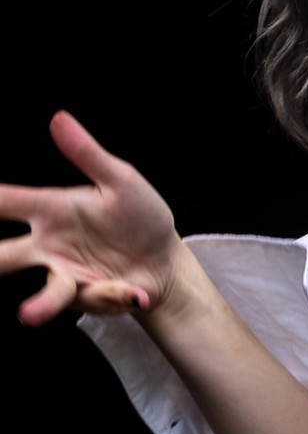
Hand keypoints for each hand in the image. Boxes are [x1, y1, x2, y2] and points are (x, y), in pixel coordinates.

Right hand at [0, 112, 183, 324]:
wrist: (167, 260)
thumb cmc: (138, 217)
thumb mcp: (120, 180)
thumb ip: (88, 154)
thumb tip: (58, 119)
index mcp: (50, 210)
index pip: (5, 202)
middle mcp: (48, 246)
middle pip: (4, 257)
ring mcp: (66, 275)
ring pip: (46, 291)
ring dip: (41, 304)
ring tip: (28, 315)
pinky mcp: (89, 298)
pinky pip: (96, 299)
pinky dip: (116, 295)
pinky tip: (134, 292)